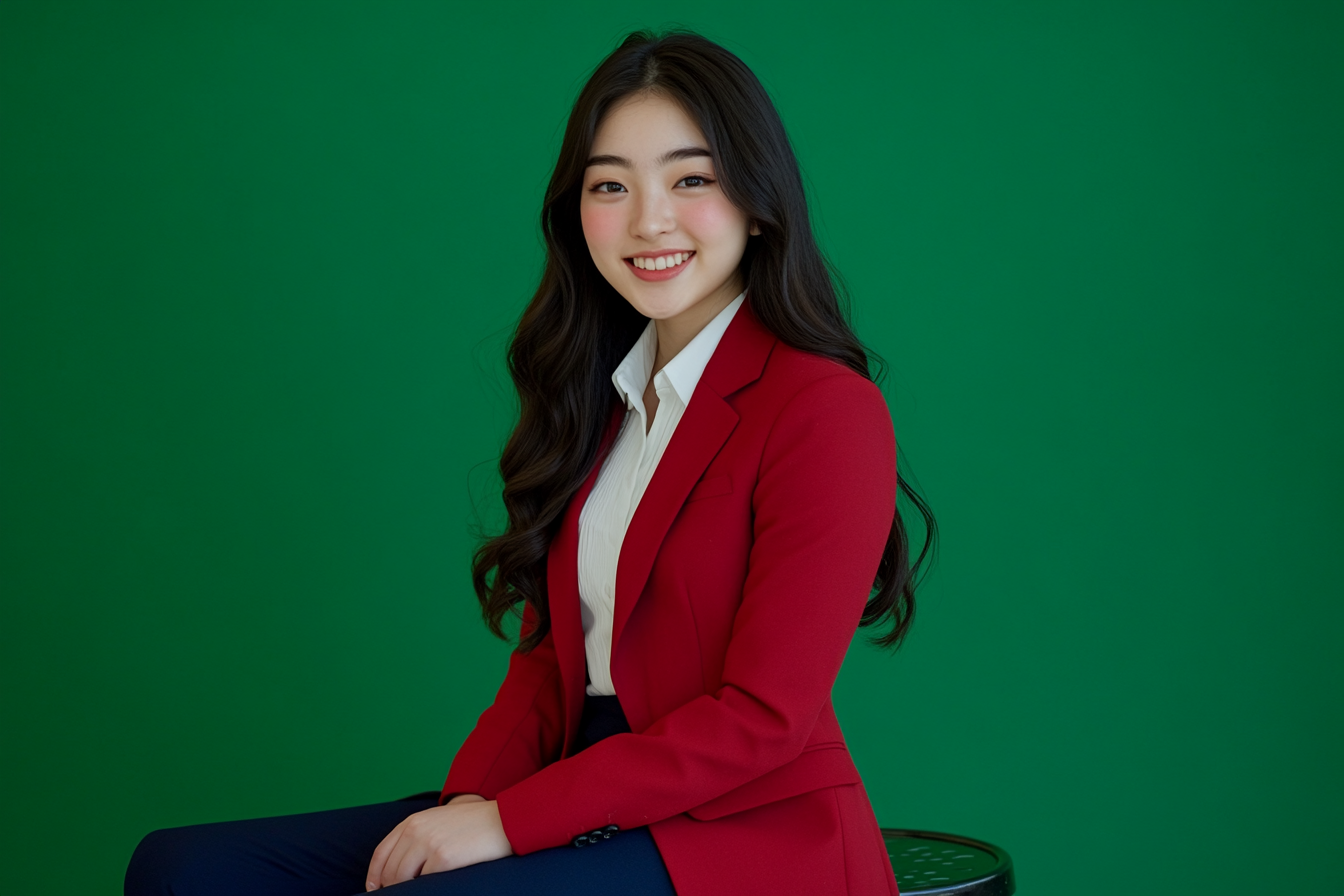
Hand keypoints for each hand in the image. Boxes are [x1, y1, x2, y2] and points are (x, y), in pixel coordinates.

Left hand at [365, 796, 512, 889]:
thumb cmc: (474, 825)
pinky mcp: (443, 858)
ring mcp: (429, 843)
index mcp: (413, 821)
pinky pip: (424, 883)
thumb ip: (417, 836)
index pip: (381, 852)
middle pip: (391, 870)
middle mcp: (416, 830)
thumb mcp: (439, 821)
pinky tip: (434, 889)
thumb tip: (398, 869)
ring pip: (403, 879)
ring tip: (419, 891)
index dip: (375, 875)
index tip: (375, 889)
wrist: (504, 820)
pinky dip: (425, 889)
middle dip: (392, 888)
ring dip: (407, 889)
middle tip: (400, 895)